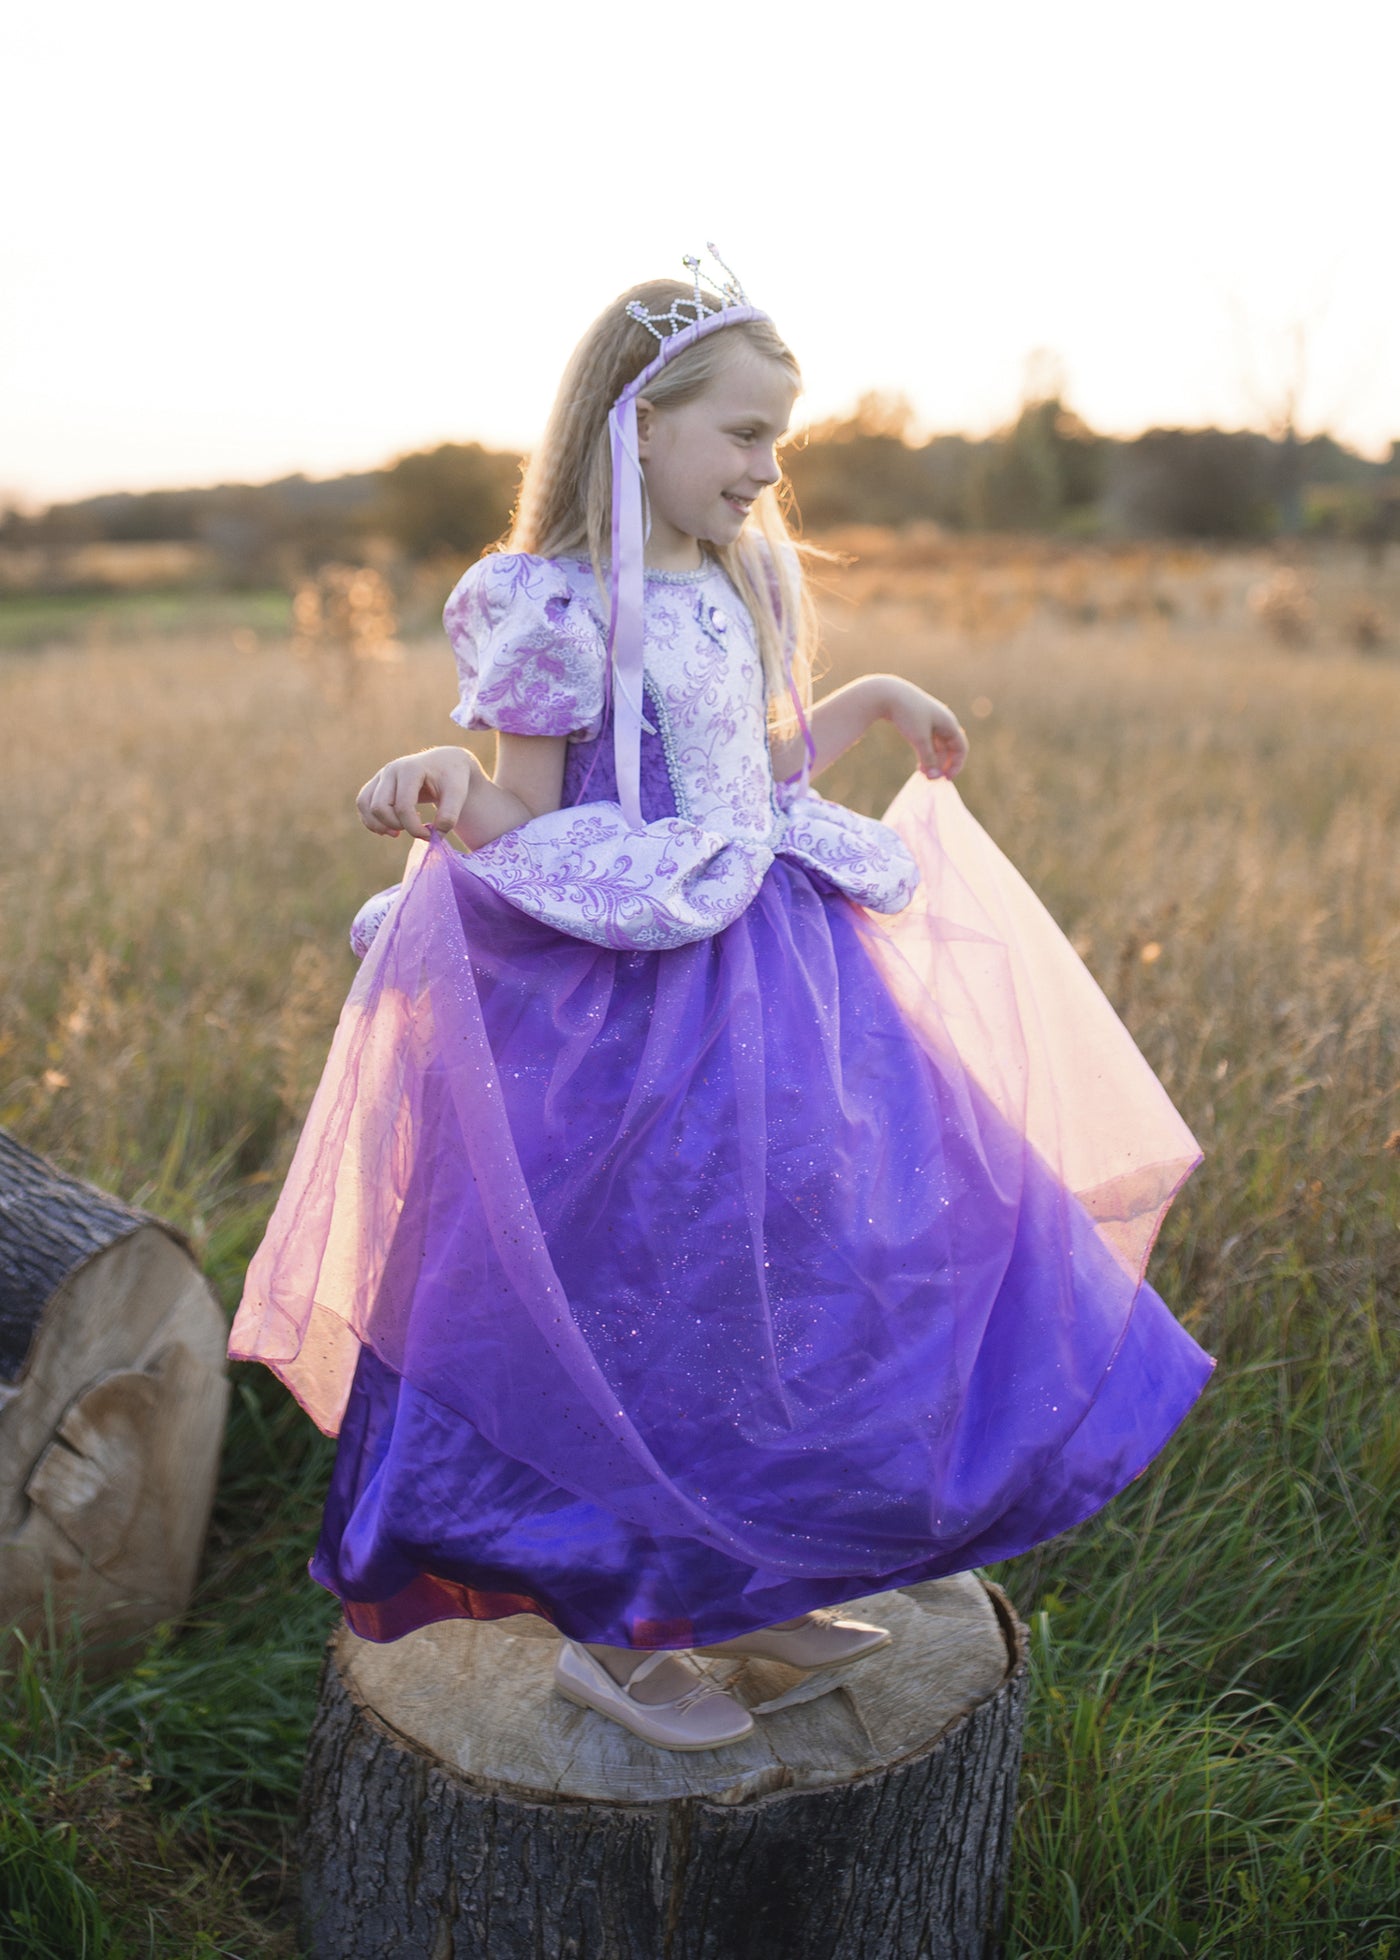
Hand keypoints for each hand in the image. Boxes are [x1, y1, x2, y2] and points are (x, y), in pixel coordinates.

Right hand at [356, 746, 477, 839]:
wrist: (444, 763)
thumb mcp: (458, 794)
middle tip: (417, 830)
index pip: (403, 807)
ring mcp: (381, 775)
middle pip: (379, 807)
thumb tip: (434, 836)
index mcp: (410, 769)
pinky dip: (372, 820)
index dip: (414, 827)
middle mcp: (391, 770)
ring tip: (399, 833)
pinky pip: (363, 804)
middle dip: (397, 826)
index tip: (430, 834)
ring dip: (379, 824)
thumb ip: (450, 815)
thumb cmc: (452, 778)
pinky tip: (390, 829)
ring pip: (365, 804)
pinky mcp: (376, 783)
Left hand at [882, 678, 968, 780]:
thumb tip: (934, 777)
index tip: (946, 779)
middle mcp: (943, 721)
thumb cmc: (907, 714)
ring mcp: (931, 721)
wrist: (886, 694)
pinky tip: (918, 764)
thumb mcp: (919, 739)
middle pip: (950, 748)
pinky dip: (926, 754)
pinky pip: (929, 742)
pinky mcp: (919, 722)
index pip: (961, 748)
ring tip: (923, 773)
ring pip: (938, 747)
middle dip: (944, 765)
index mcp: (948, 722)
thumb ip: (929, 759)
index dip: (957, 765)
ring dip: (933, 761)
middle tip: (934, 779)